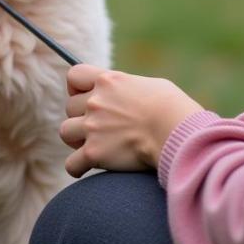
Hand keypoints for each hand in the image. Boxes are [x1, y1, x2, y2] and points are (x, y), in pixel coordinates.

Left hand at [59, 64, 203, 177]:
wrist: (178, 133)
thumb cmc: (174, 110)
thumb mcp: (150, 87)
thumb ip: (128, 90)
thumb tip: (127, 97)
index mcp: (108, 80)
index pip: (74, 75)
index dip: (76, 87)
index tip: (84, 97)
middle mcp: (95, 101)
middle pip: (70, 107)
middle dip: (81, 117)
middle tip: (98, 128)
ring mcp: (92, 126)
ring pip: (66, 132)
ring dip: (76, 140)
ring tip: (92, 145)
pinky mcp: (94, 152)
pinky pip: (71, 163)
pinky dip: (76, 167)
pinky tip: (84, 168)